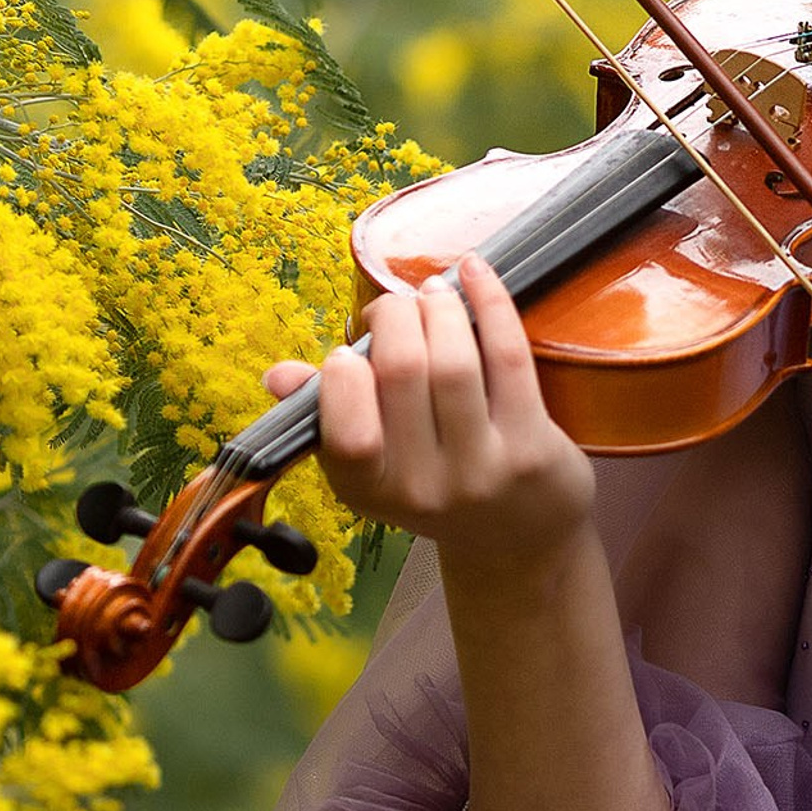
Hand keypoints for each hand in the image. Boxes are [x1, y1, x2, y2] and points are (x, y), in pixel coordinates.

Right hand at [263, 254, 595, 577]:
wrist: (518, 537)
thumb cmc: (436, 482)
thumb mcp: (373, 466)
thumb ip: (327, 417)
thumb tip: (278, 376)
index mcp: (368, 490)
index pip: (346, 431)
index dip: (342, 376)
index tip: (350, 349)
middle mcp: (423, 487)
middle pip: (402, 372)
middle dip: (394, 317)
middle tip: (397, 306)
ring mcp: (482, 469)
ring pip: (453, 362)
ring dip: (440, 309)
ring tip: (434, 294)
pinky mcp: (532, 447)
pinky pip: (508, 357)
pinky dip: (490, 303)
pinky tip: (473, 273)